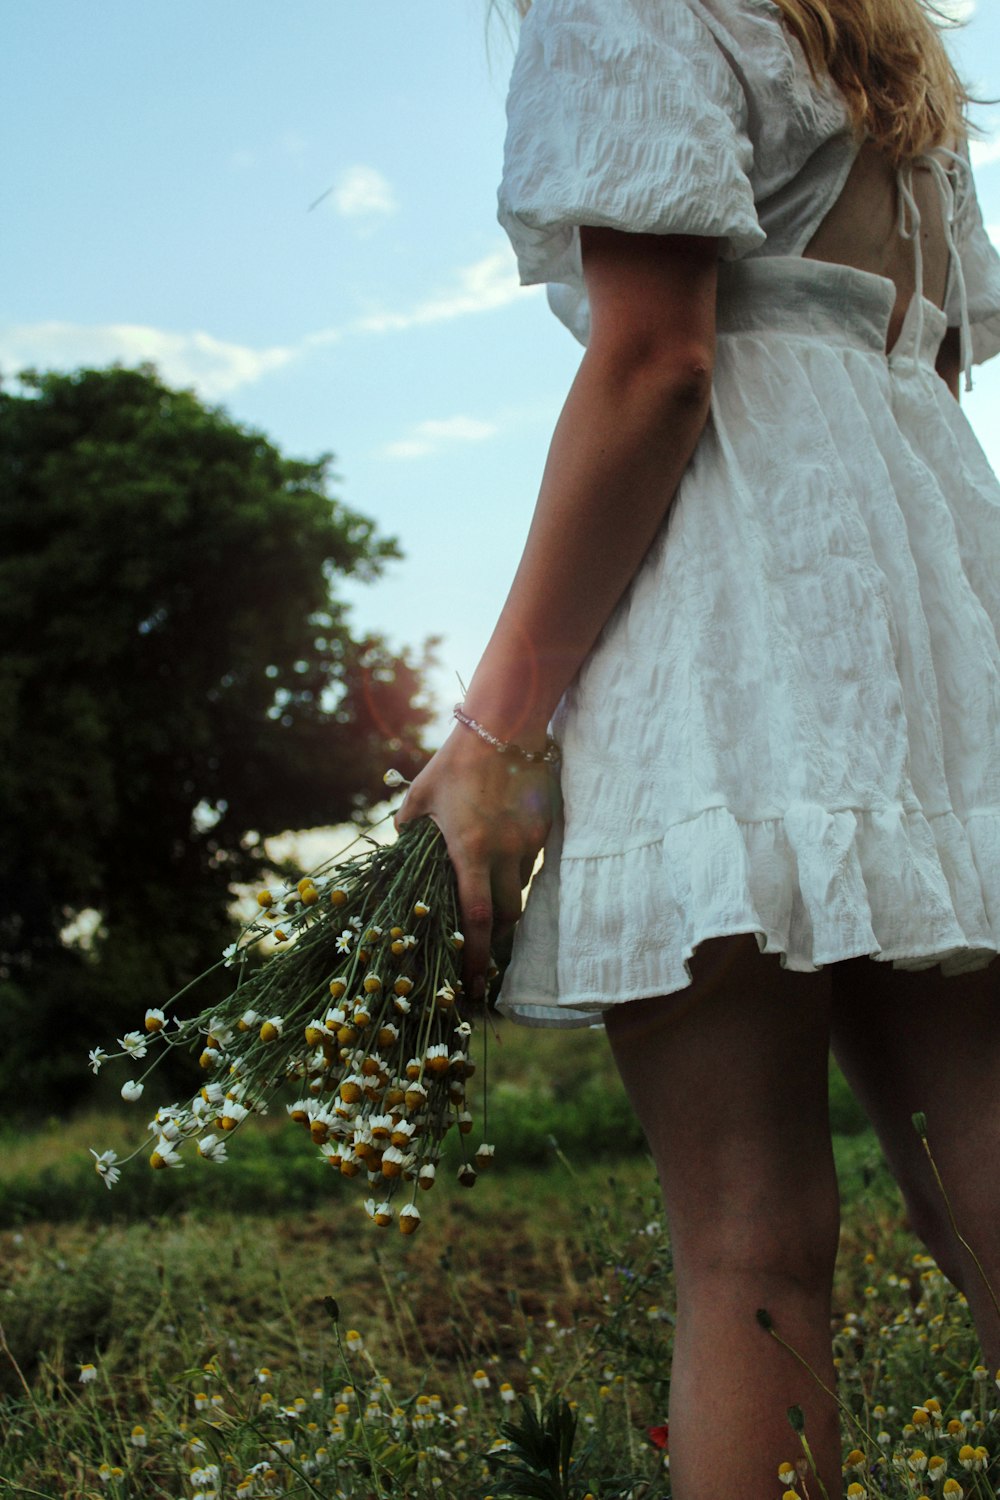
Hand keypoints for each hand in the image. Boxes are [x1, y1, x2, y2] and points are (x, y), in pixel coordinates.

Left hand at [395, 725, 555, 998]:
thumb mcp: (420, 798)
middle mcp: (503, 853)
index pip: (478, 919)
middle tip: (481, 942)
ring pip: (520, 890)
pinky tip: (503, 853)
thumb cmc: (454, 764)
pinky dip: (516, 870)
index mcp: (470, 851)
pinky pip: (531, 864)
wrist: (504, 728)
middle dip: (494, 934)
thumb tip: (399, 855)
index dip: (478, 956)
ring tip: (488, 890)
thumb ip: (407, 831)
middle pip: (506, 916)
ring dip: (505, 899)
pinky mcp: (543, 829)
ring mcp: (528, 842)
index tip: (476, 983)